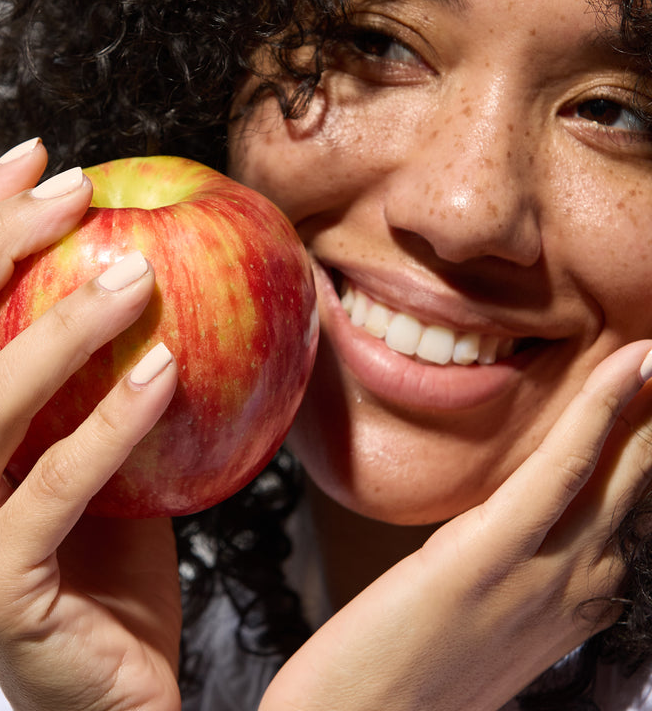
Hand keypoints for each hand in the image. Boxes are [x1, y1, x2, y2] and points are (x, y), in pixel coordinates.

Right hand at [0, 141, 181, 710]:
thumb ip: (96, 369)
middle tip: (75, 191)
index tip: (39, 158)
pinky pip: (53, 484)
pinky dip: (110, 419)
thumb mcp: (98, 442)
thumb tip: (147, 264)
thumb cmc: (108, 554)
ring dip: (61, 322)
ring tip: (136, 273)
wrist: (108, 685)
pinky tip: (166, 368)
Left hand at [262, 341, 651, 710]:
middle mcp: (581, 588)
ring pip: (616, 473)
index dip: (646, 455)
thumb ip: (521, 579)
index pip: (627, 514)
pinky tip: (625, 368)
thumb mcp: (490, 626)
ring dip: (646, 407)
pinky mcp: (490, 552)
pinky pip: (562, 469)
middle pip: (636, 488)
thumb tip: (521, 527)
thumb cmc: (415, 674)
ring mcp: (544, 573)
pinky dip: (600, 412)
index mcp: (577, 603)